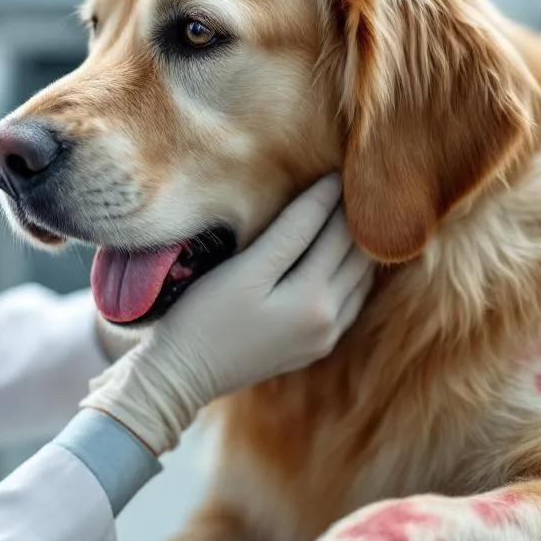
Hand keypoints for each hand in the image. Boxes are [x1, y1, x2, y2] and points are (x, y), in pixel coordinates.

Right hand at [80, 174, 374, 455]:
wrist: (181, 375)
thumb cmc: (203, 316)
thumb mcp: (247, 270)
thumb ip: (292, 232)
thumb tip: (330, 192)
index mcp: (315, 299)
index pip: (337, 233)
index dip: (337, 197)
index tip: (341, 165)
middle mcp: (329, 321)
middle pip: (356, 257)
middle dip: (356, 220)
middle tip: (355, 185)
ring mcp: (323, 338)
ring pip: (358, 281)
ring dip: (358, 247)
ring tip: (351, 212)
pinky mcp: (313, 347)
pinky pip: (348, 302)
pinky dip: (350, 274)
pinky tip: (342, 256)